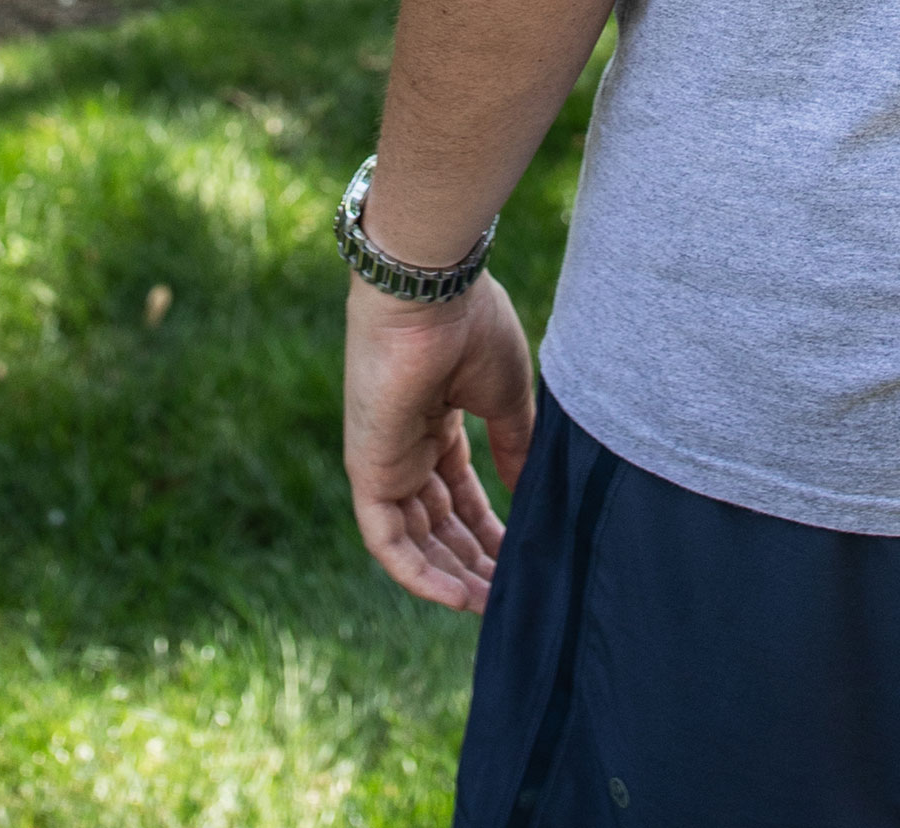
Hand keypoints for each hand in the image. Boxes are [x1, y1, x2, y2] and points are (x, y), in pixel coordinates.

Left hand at [343, 272, 536, 609]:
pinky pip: (388, 540)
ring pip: (415, 538)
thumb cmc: (470, 327)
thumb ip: (515, 445)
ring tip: (493, 604)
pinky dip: (419, 573)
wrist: (431, 294)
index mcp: (438, 419)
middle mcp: (407, 444)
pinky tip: (459, 596)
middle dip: (474, 559)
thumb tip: (530, 490)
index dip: (489, 527)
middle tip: (509, 592)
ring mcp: (385, 459)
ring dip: (452, 575)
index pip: (460, 491)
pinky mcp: (369, 471)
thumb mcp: (506, 395)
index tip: (520, 556)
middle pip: (439, 521)